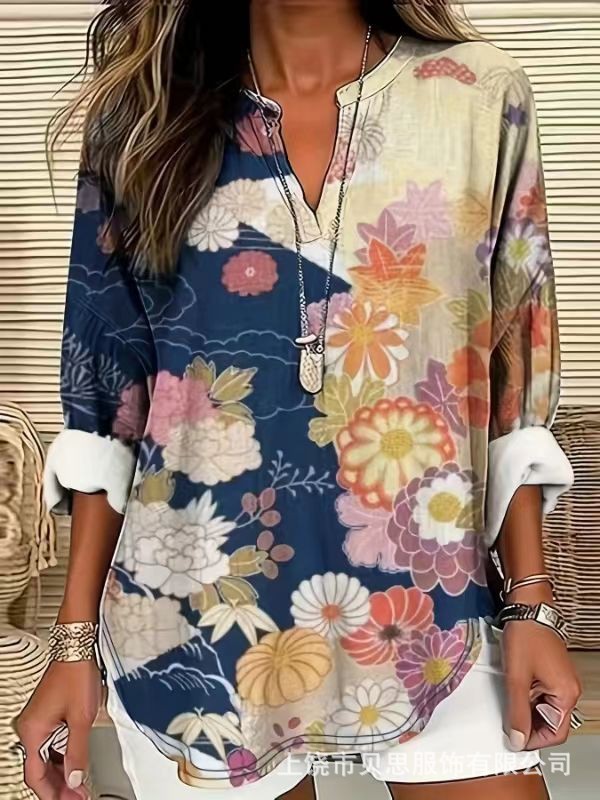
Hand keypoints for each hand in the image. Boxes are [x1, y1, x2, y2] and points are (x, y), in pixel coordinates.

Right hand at [15, 659, 102, 798]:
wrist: (76, 649)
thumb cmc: (76, 675)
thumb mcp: (81, 719)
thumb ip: (77, 752)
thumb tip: (76, 778)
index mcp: (33, 732)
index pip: (35, 776)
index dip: (53, 793)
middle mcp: (30, 728)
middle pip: (38, 769)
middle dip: (57, 786)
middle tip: (77, 797)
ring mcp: (38, 721)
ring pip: (44, 758)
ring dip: (60, 773)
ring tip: (78, 785)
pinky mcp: (47, 715)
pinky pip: (50, 744)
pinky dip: (61, 757)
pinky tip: (74, 764)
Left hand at [501, 615, 581, 751]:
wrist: (527, 607)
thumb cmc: (525, 636)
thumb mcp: (516, 678)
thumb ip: (517, 712)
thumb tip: (517, 739)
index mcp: (566, 694)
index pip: (555, 733)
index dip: (533, 740)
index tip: (512, 739)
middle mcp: (568, 689)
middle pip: (550, 722)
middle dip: (528, 724)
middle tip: (506, 721)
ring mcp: (560, 680)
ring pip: (544, 708)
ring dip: (526, 710)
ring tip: (507, 702)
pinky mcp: (551, 672)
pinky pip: (541, 694)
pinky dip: (527, 697)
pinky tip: (512, 690)